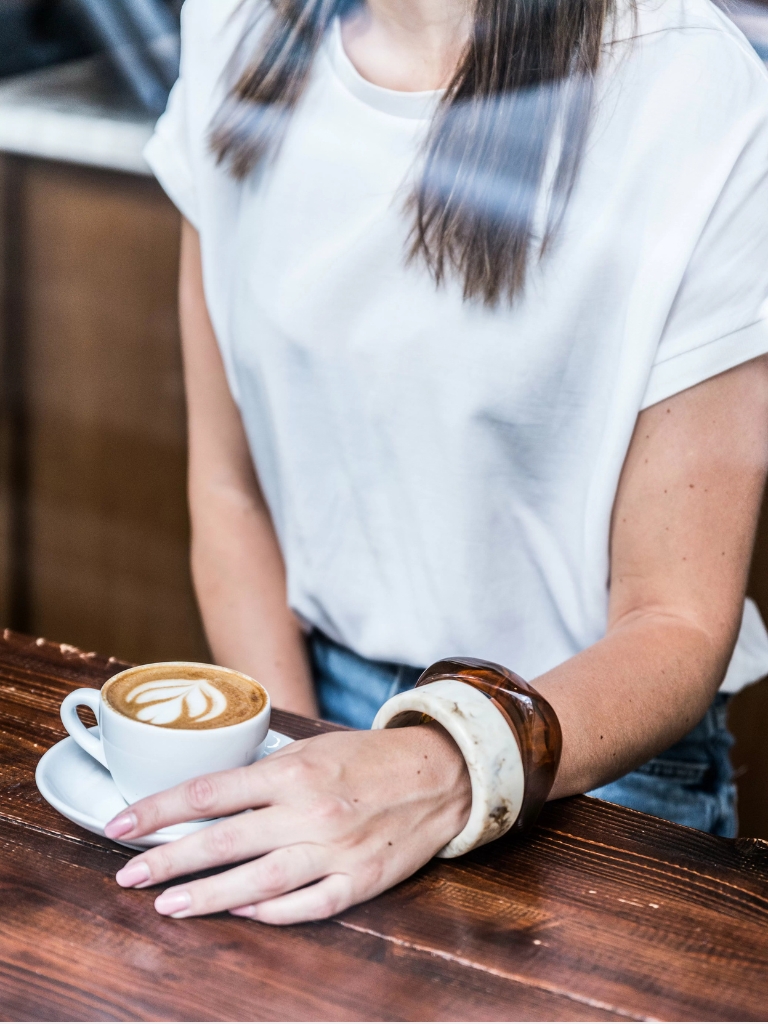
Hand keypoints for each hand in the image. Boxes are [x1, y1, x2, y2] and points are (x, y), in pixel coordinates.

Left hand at [106, 723, 470, 923]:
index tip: (120, 825)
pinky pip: (307, 905)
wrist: (439, 774)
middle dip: (168, 860)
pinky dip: (270, 912)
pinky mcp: (361, 881)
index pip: (209, 792)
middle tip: (127, 877)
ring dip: (207, 895)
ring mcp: (336, 851)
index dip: (158, 811)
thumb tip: (211, 800)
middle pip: (224, 841)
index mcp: (294, 772)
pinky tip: (240, 911)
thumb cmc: (368, 758)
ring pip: (258, 882)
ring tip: (167, 905)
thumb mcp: (313, 748)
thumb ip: (265, 774)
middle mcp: (310, 812)